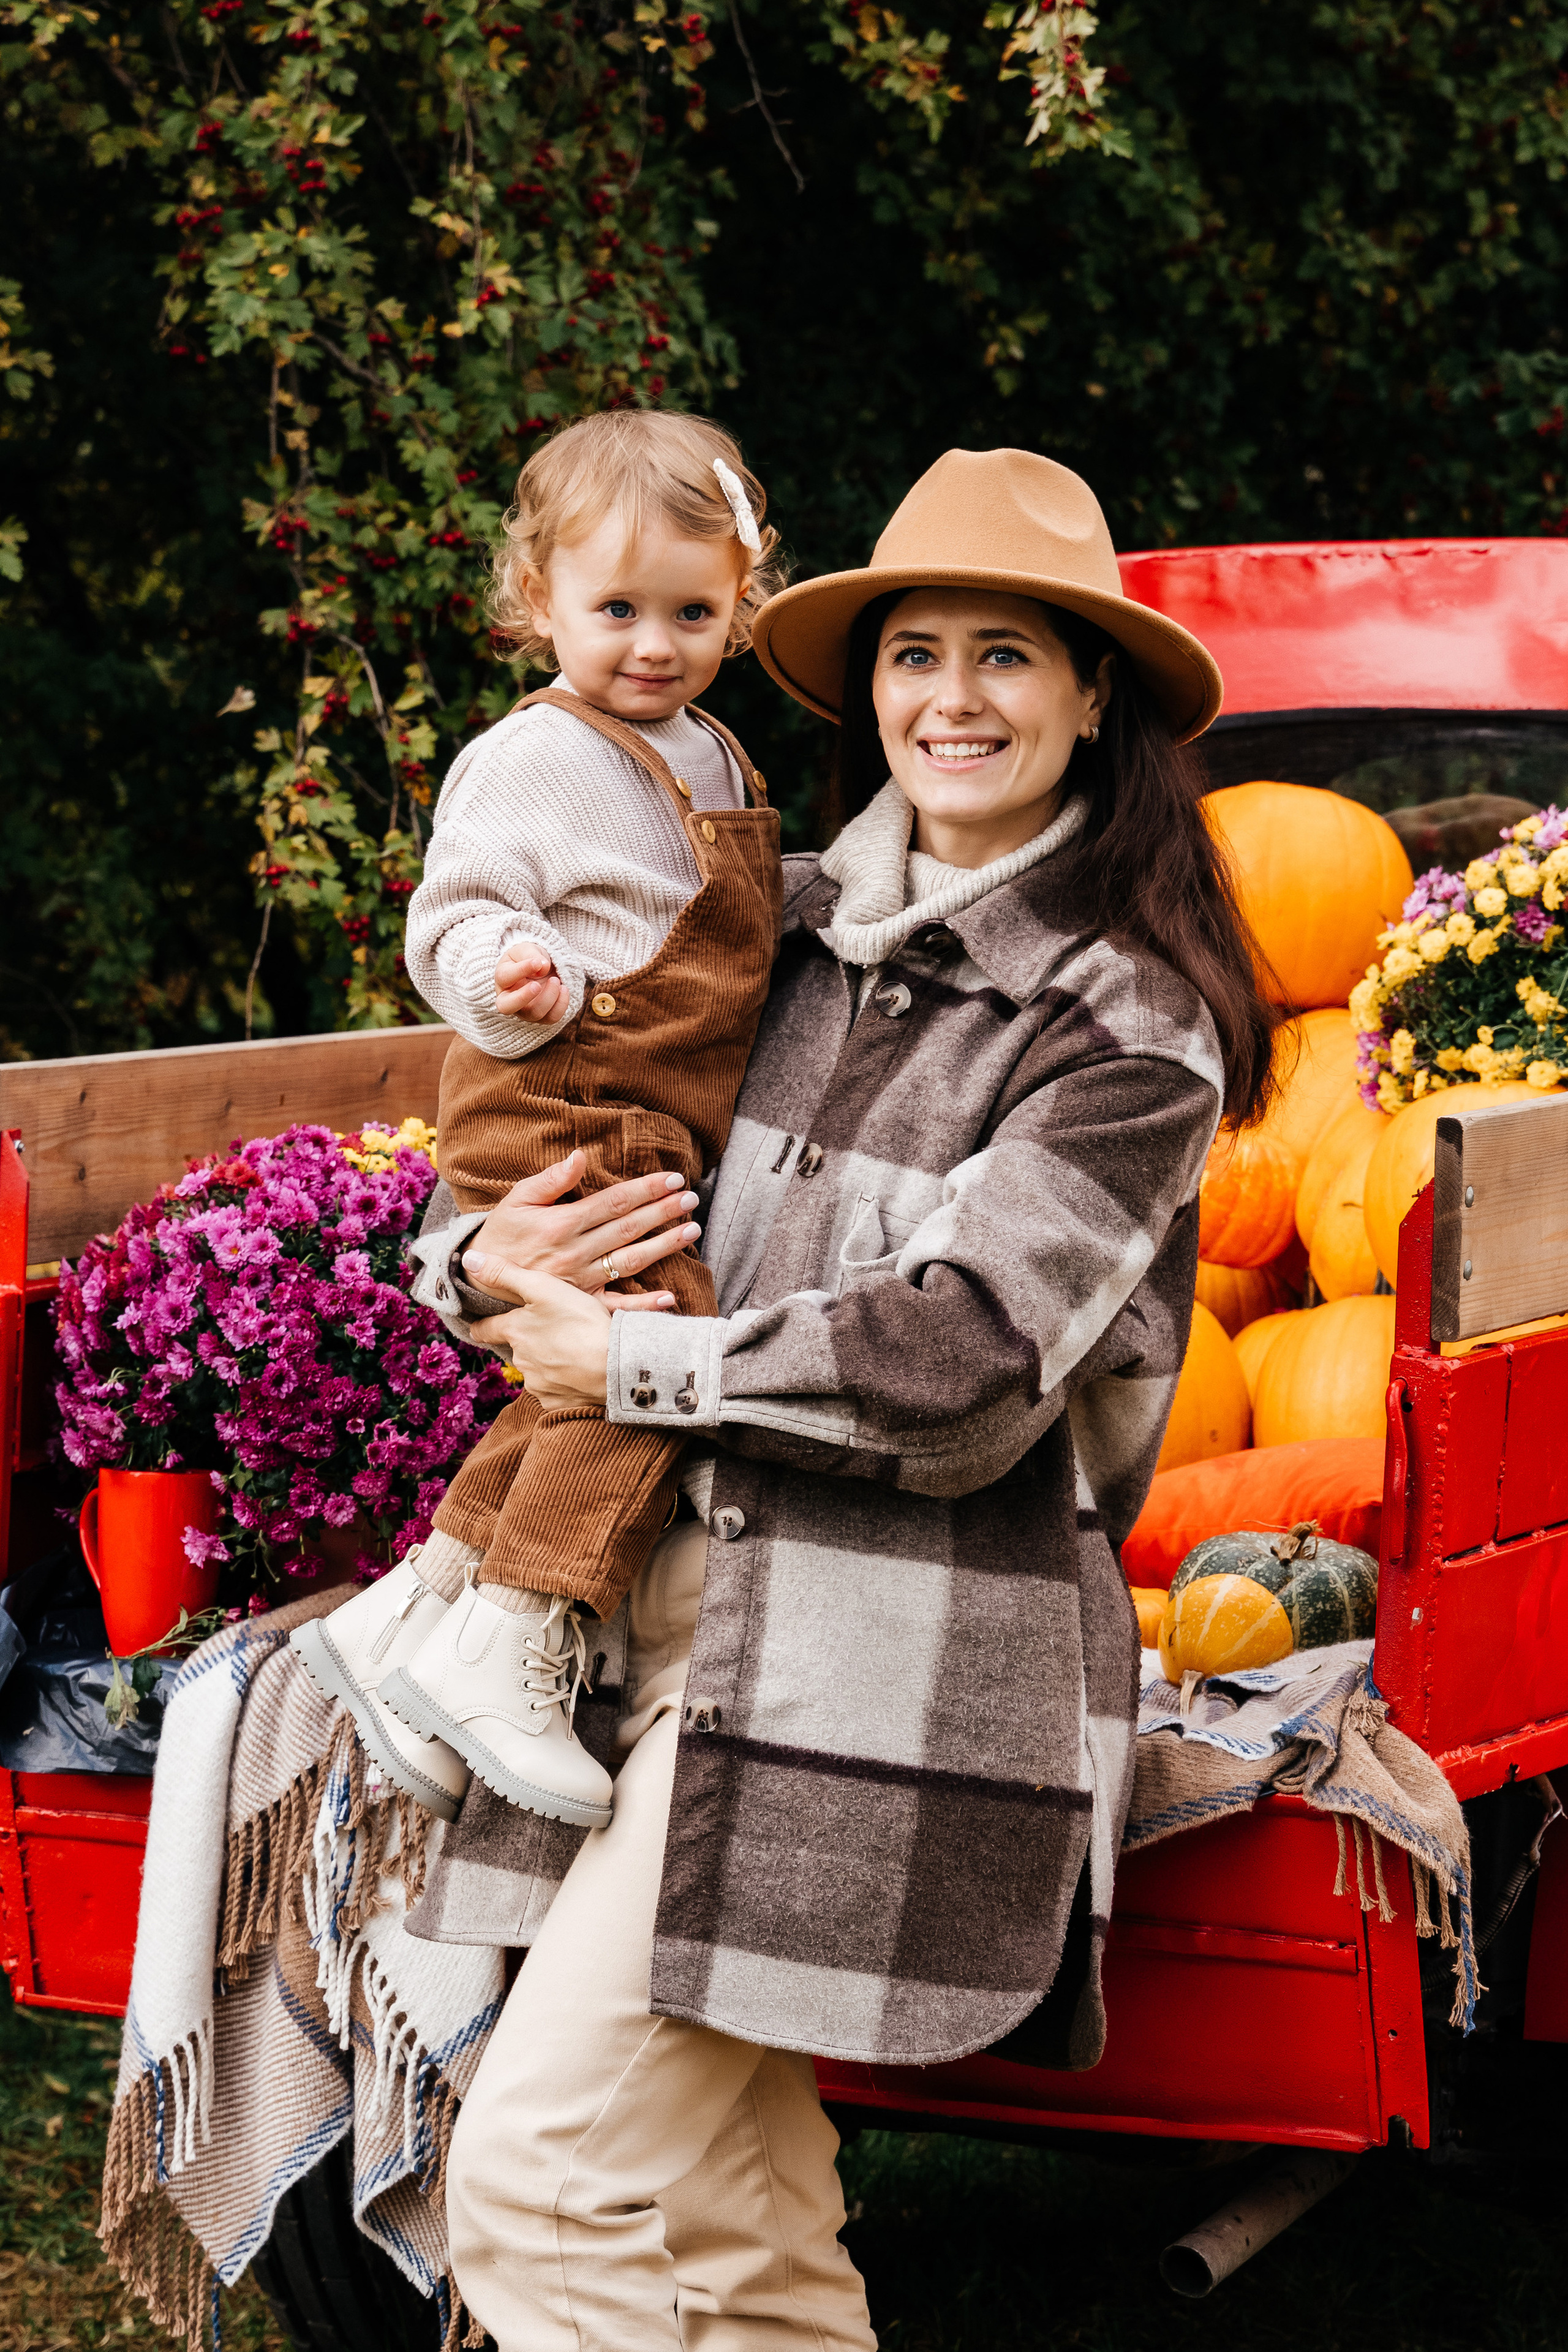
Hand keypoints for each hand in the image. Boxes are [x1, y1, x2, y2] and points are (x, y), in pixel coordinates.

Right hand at [461, 1149, 699, 1305]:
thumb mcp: (517, 1199)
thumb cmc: (501, 1233)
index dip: (645, 1189)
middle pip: (628, 1228)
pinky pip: (615, 1306)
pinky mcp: (579, 1303)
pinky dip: (643, 1304)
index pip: (613, 1202)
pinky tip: (670, 1296)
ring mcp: (580, 1280)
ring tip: (691, 1230)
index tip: (673, 1179)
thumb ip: (551, 1179)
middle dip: (663, 1211)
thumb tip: (580, 1155)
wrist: (477, 1279)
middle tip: (691, 1198)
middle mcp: (575, 1252)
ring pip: (629, 1262)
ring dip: (664, 1246)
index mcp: (562, 1223)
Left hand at [473, 1268, 616, 1410]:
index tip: (478, 1327)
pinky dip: (564, 1382)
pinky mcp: (556, 1402)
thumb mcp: (543, 1287)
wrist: (615, 1365)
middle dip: (528, 1342)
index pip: (486, 1329)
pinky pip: (555, 1390)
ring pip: (536, 1370)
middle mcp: (521, 1360)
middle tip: (552, 1332)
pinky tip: (581, 1372)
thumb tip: (468, 1260)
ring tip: (572, 1351)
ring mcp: (538, 1384)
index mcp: (515, 1332)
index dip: (482, 1326)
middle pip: (516, 1349)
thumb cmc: (580, 1322)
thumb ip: (505, 1274)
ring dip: (549, 1362)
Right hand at [496, 940, 569, 1022]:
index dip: (521, 970)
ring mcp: (525, 1011)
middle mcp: (509, 999)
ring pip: (534, 1013)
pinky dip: (561, 1004)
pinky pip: (551, 1017)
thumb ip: (531, 955)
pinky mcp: (542, 1017)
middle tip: (537, 985)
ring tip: (556, 980)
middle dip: (523, 997)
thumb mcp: (527, 949)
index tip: (537, 962)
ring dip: (549, 996)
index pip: (505, 977)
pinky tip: (564, 988)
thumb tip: (542, 967)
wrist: (540, 969)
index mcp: (502, 979)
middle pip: (506, 1007)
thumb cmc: (528, 958)